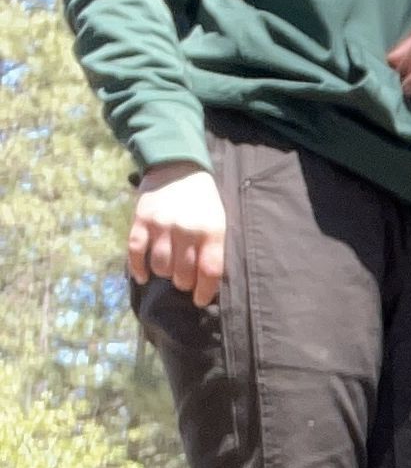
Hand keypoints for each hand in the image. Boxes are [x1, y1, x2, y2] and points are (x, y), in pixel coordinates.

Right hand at [128, 161, 228, 305]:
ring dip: (164, 274)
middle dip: (184, 283)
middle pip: (183, 273)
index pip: (209, 271)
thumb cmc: (202, 200)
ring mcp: (161, 226)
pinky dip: (138, 269)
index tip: (200, 300)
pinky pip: (135, 253)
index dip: (205, 292)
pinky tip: (142, 276)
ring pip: (160, 267)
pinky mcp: (140, 221)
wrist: (177, 167)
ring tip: (168, 270)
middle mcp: (186, 230)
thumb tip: (206, 281)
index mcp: (211, 231)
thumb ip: (213, 247)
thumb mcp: (218, 220)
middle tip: (184, 281)